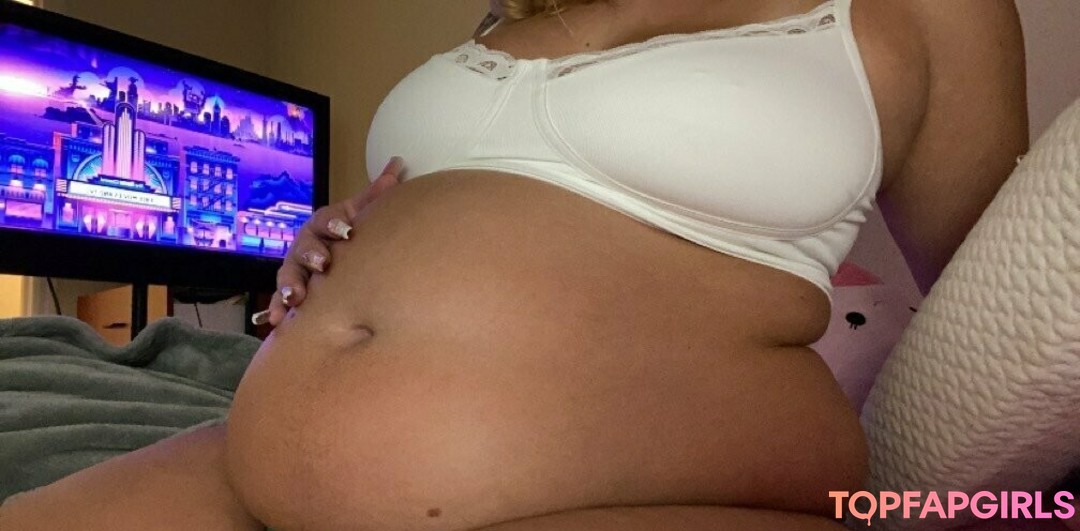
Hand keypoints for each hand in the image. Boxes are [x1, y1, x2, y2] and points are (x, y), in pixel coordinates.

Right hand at [260, 157, 403, 326]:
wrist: (333, 257)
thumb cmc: (348, 234)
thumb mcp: (359, 215)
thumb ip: (376, 195)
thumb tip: (398, 162)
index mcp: (323, 225)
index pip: (326, 220)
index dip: (334, 224)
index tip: (347, 230)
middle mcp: (305, 245)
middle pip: (304, 248)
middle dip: (312, 256)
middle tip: (323, 264)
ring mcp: (295, 267)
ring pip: (288, 274)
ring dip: (289, 285)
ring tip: (294, 298)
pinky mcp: (289, 290)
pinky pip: (279, 299)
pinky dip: (276, 308)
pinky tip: (275, 319)